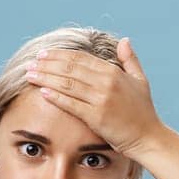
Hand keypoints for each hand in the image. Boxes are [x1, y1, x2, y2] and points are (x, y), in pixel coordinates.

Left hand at [26, 37, 166, 159]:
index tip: (43, 54)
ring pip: (67, 83)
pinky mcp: (97, 117)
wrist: (149, 138)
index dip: (59, 54)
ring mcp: (102, 99)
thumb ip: (130, 59)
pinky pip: (71, 104)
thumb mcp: (140, 80)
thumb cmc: (143, 111)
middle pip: (70, 68)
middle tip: (31, 63)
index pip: (80, 58)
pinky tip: (42, 92)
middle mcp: (107, 82)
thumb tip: (124, 40)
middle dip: (47, 64)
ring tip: (29, 75)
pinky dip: (56, 97)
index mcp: (114, 72)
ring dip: (46, 78)